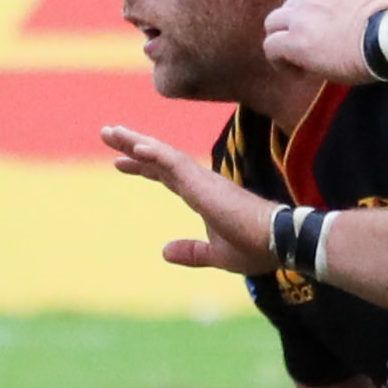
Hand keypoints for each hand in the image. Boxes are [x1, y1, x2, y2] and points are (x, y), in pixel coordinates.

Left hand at [101, 124, 275, 273]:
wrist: (279, 243)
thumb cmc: (255, 248)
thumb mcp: (216, 255)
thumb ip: (192, 253)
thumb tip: (164, 252)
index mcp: (202, 196)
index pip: (167, 175)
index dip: (144, 167)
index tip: (121, 162)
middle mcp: (200, 182)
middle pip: (158, 159)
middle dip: (132, 146)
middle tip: (107, 133)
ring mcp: (202, 180)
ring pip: (162, 155)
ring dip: (135, 142)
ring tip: (110, 132)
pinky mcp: (205, 183)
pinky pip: (175, 163)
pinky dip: (155, 154)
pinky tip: (136, 148)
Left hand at [253, 0, 387, 82]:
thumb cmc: (385, 16)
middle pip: (281, 8)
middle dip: (288, 26)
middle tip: (301, 45)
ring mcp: (301, 14)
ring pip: (274, 25)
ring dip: (287, 44)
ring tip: (312, 59)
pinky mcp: (296, 40)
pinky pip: (271, 48)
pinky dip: (282, 62)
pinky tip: (301, 69)